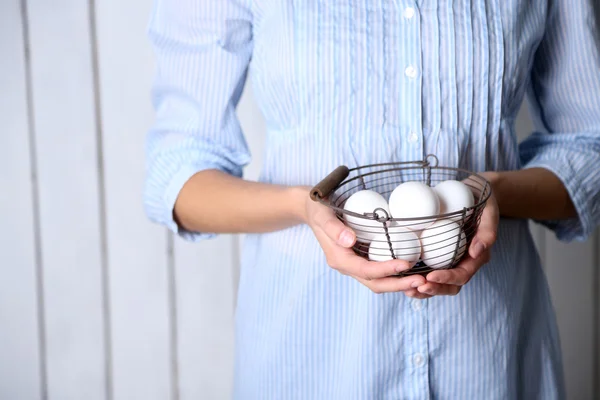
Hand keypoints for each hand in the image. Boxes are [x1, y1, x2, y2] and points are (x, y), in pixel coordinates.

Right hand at [303, 191, 426, 292]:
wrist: (313, 209)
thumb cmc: (318, 209)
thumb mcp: (322, 214)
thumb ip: (334, 228)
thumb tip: (350, 241)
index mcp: (339, 259)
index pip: (366, 271)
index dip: (386, 270)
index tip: (405, 264)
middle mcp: (347, 266)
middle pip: (375, 283)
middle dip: (398, 285)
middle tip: (422, 282)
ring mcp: (354, 264)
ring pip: (378, 281)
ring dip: (399, 283)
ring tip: (422, 280)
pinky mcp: (361, 259)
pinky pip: (379, 273)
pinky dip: (395, 275)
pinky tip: (412, 270)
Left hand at [405, 173, 499, 297]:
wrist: (474, 192)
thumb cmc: (483, 201)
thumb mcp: (489, 212)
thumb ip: (487, 231)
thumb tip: (476, 253)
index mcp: (477, 257)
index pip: (462, 275)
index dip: (447, 279)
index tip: (430, 277)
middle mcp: (464, 262)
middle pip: (451, 286)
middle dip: (434, 289)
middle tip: (416, 288)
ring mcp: (452, 259)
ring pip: (439, 283)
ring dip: (424, 290)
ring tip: (407, 289)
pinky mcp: (440, 254)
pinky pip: (430, 270)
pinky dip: (418, 278)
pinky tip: (403, 278)